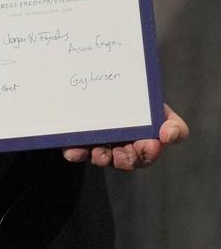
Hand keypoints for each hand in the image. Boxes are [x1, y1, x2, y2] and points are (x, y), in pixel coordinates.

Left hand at [62, 102, 188, 170]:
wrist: (106, 87)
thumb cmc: (140, 105)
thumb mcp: (161, 112)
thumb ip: (174, 126)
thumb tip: (169, 135)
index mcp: (143, 144)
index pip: (148, 154)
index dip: (149, 152)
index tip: (150, 144)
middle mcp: (121, 149)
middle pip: (124, 160)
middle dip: (124, 159)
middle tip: (121, 152)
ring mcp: (99, 146)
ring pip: (100, 157)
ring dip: (100, 157)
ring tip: (98, 152)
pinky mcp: (78, 142)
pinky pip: (76, 151)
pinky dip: (75, 152)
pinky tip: (72, 151)